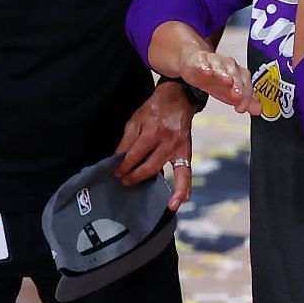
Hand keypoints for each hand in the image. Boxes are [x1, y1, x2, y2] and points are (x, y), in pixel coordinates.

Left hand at [113, 80, 196, 207]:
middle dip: (135, 177)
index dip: (124, 166)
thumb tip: (118, 159)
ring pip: (169, 173)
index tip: (116, 173)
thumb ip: (126, 141)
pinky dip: (183, 188)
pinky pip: (187, 173)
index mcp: (153, 132)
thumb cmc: (153, 110)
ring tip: (145, 197)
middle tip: (123, 182)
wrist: (178, 100)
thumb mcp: (135, 121)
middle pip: (150, 167)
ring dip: (157, 187)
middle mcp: (169, 142)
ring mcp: (181, 148)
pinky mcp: (188, 152)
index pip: (135, 155)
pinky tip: (177, 202)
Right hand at [176, 47, 254, 116]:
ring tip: (227, 81)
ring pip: (221, 67)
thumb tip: (257, 110)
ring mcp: (215, 62)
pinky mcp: (200, 59)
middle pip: (235, 75)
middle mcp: (229, 67)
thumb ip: (245, 101)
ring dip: (224, 74)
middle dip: (237, 85)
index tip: (241, 109)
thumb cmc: (216, 80)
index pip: (246, 86)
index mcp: (240, 75)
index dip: (245, 98)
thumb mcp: (230, 93)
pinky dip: (204, 66)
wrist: (198, 66)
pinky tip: (206, 71)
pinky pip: (203, 62)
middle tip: (237, 96)